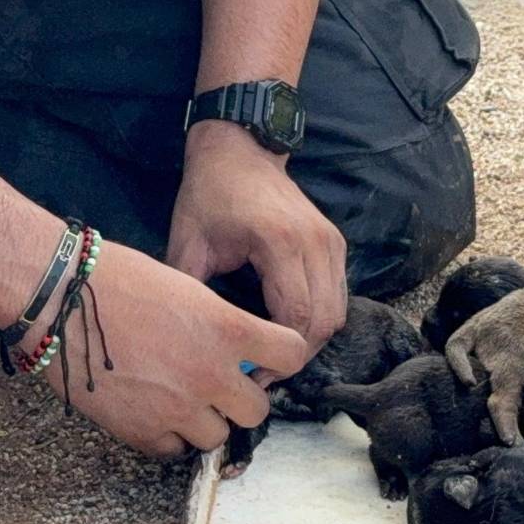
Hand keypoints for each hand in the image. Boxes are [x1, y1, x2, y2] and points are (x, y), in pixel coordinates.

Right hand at [22, 241, 306, 456]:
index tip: (267, 357)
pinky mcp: (141, 431)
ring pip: (217, 437)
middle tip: (219, 385)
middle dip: (241, 399)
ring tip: (181, 399)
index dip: (282, 355)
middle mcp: (210, 374)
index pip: (291, 355)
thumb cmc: (120, 279)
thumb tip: (237, 353)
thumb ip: (220, 326)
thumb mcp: (189, 289)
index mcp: (227, 329)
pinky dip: (168, 436)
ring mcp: (176, 408)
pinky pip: (173, 450)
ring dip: (205, 422)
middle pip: (257, 410)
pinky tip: (153, 411)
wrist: (60, 298)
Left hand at [167, 121, 348, 366]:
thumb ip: (188, 292)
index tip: (250, 374)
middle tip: (264, 372)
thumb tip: (185, 344)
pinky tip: (288, 328)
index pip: (296, 317)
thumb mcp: (188, 242)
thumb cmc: (209, 194)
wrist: (239, 149)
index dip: (277, 353)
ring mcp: (331, 242)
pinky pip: (337, 295)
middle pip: (323, 321)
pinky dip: (318, 319)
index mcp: (281, 242)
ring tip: (275, 353)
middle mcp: (316, 243)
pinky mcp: (335, 243)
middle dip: (297, 355)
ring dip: (310, 339)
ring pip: (337, 312)